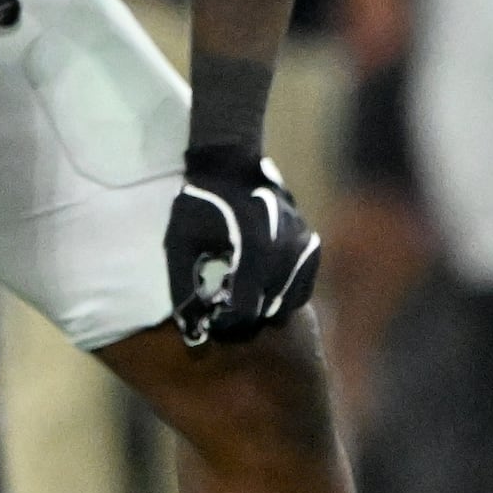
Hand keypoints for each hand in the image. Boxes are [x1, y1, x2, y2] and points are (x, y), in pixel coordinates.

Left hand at [165, 148, 319, 348]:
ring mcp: (303, 248)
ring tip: (242, 297)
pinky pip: (303, 289)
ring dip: (265, 308)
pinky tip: (263, 288)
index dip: (225, 321)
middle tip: (225, 309)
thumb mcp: (180, 241)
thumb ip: (183, 285)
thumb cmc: (202, 203)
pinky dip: (285, 296)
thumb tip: (190, 328)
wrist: (231, 165)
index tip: (212, 317)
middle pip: (268, 310)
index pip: (244, 309)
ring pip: (289, 304)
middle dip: (244, 318)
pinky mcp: (312, 247)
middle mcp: (285, 251)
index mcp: (253, 248)